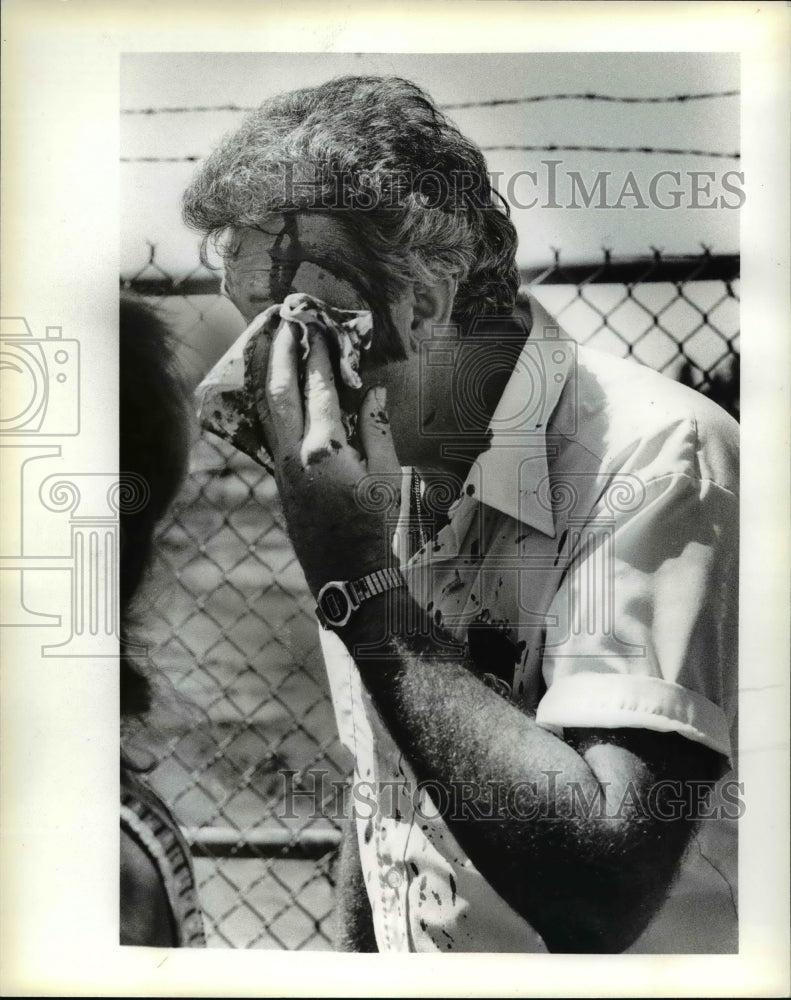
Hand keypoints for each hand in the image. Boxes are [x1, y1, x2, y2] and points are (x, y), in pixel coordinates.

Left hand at [254, 319, 401, 596]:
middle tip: (282, 320)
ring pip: (266, 409)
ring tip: (272, 343)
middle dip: (280, 352)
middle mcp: (295, 455)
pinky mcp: (279, 480)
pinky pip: (269, 430)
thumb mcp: (386, 476)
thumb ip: (377, 429)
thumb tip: (374, 392)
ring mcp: (281, 468)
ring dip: (269, 373)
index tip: (316, 325)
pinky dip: (271, 402)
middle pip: (280, 391)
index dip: (316, 355)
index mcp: (325, 451)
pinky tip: (275, 389)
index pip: (318, 389)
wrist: (347, 575)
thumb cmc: (374, 528)